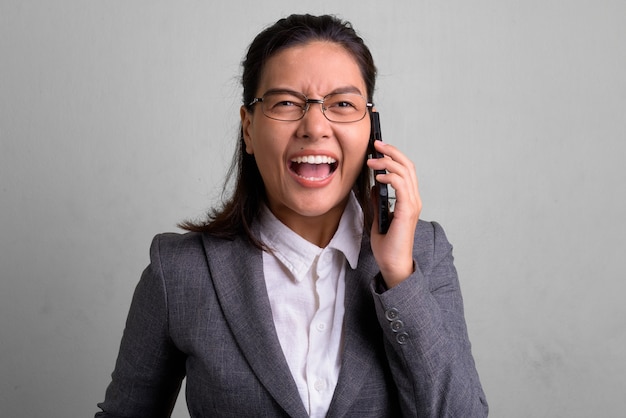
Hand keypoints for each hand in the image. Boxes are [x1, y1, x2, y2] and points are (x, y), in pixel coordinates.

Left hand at [367, 140, 421, 287]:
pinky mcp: (407, 211)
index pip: (405, 170)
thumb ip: (379, 202)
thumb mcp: (379, 218)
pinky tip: (378, 176)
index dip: (393, 156)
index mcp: (408, 200)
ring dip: (387, 161)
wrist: (393, 264)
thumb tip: (374, 187)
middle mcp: (413, 199)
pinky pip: (401, 186)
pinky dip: (390, 176)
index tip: (378, 149)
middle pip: (407, 165)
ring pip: (405, 172)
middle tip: (375, 144)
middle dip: (391, 151)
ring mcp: (412, 204)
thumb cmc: (388, 246)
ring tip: (371, 160)